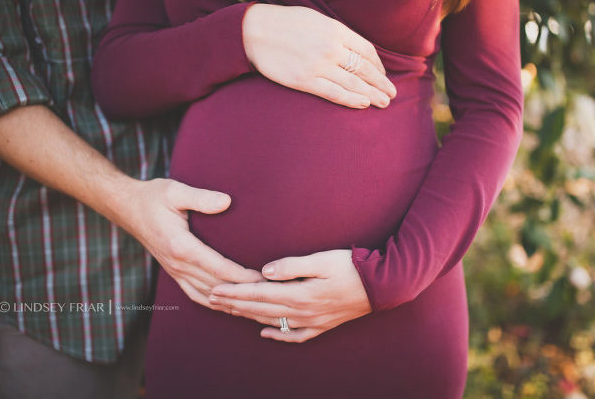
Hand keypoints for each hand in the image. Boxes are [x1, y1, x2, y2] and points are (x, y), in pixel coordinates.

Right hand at [117, 178, 263, 307]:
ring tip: (255, 307)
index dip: (243, 277)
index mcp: (181, 246)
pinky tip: (229, 306)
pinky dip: (214, 302)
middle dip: (244, 293)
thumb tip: (226, 202)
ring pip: (207, 295)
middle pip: (217, 286)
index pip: (219, 268)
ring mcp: (175, 271)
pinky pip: (195, 294)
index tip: (265, 280)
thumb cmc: (153, 197)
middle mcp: (178, 264)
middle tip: (270, 297)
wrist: (127, 207)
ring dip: (231, 302)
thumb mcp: (175, 191)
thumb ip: (201, 197)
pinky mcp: (174, 272)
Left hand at [209, 249, 371, 342]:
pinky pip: (295, 335)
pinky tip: (266, 333)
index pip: (258, 294)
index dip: (234, 292)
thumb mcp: (322, 259)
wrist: (384, 284)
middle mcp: (302, 311)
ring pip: (273, 322)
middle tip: (211, 300)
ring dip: (248, 316)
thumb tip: (265, 271)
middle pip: (260, 309)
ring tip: (229, 311)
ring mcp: (312, 321)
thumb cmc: (353, 266)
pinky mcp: (322, 324)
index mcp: (300, 294)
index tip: (214, 290)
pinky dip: (278, 335)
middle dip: (234, 304)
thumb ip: (292, 265)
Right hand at [242, 4, 396, 108]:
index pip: (366, 51)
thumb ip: (338, 33)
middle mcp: (331, 48)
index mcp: (336, 30)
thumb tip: (357, 50)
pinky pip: (335, 93)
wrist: (255, 31)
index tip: (383, 74)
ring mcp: (318, 65)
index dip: (379, 65)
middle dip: (381, 83)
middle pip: (364, 69)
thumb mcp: (317, 19)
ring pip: (353, 84)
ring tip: (384, 103)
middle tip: (392, 94)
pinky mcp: (305, 81)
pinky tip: (363, 104)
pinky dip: (351, 100)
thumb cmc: (286, 23)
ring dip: (372, 94)